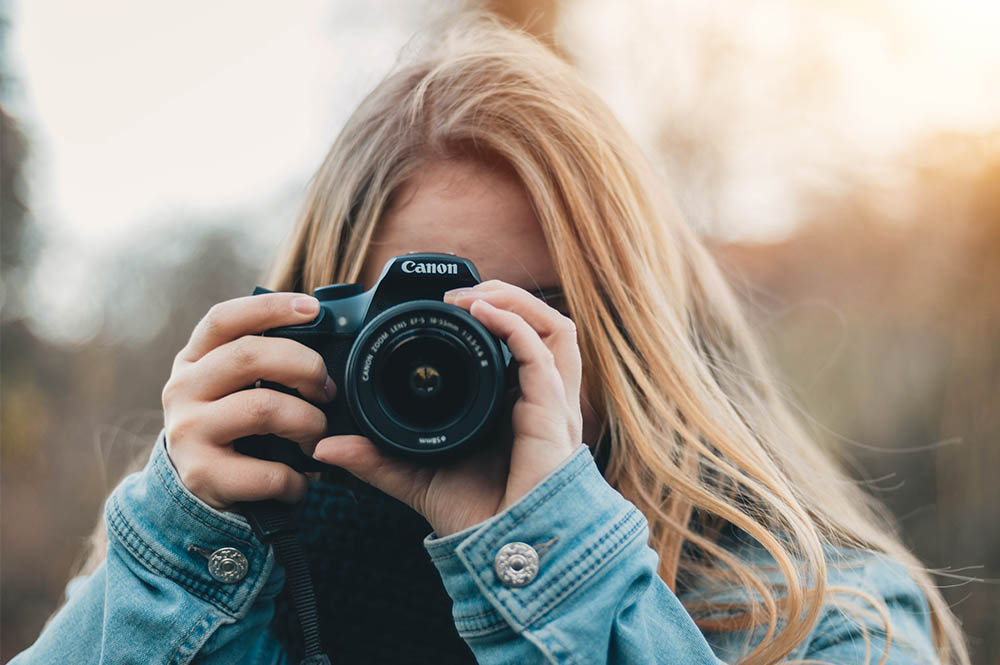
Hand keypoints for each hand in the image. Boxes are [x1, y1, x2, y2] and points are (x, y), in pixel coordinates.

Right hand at [161, 293, 335, 510]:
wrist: (194, 486)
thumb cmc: (232, 423)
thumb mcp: (234, 384)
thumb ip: (264, 357)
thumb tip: (322, 330)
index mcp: (194, 358)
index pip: (224, 319)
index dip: (270, 308)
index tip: (313, 309)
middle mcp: (183, 389)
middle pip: (249, 356)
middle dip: (305, 367)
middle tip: (327, 390)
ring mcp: (188, 431)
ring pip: (263, 409)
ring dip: (308, 423)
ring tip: (316, 436)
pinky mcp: (202, 475)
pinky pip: (268, 471)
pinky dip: (295, 479)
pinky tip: (299, 481)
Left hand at [312, 279, 582, 535]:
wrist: (504, 549)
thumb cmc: (475, 516)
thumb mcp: (414, 476)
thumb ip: (375, 459)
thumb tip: (324, 449)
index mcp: (515, 406)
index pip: (519, 346)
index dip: (493, 318)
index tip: (445, 307)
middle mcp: (539, 398)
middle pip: (544, 326)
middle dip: (507, 297)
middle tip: (459, 293)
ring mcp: (552, 402)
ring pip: (556, 328)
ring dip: (516, 300)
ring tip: (474, 294)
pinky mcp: (553, 410)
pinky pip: (543, 352)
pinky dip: (514, 323)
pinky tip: (482, 311)